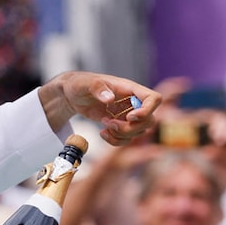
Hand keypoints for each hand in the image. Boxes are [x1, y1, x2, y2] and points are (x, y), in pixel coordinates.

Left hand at [40, 71, 160, 145]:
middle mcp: (132, 102)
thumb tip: (109, 98)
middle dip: (130, 128)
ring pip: (139, 132)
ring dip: (122, 135)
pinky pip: (127, 139)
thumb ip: (98, 88)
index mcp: (130, 89)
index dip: (147, 111)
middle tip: (110, 123)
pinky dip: (116, 141)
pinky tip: (102, 133)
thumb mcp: (86, 83)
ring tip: (104, 125)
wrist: (71, 95)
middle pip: (149, 121)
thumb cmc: (80, 84)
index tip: (129, 117)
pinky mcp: (120, 125)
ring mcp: (127, 115)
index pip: (154, 99)